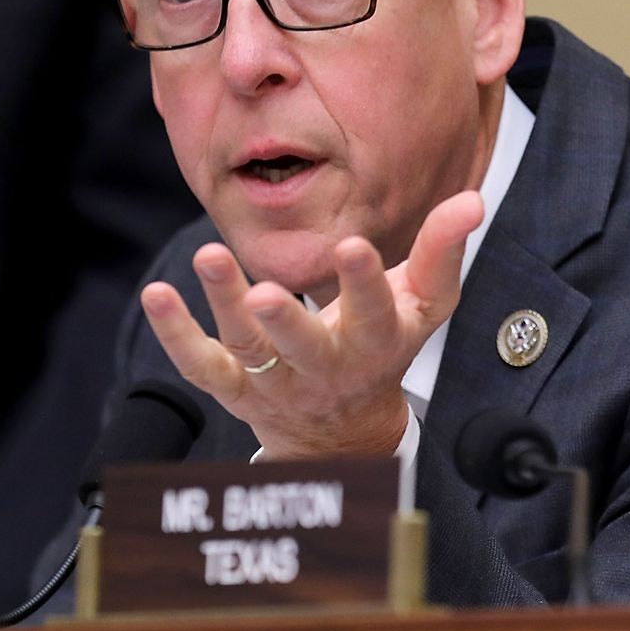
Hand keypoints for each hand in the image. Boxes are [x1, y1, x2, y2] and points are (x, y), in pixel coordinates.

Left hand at [140, 191, 484, 457]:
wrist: (341, 431)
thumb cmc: (384, 347)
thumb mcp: (424, 305)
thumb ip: (442, 250)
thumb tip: (472, 199)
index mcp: (376, 344)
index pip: (375, 315)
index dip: (365, 284)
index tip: (353, 246)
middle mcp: (325, 367)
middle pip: (305, 348)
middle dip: (286, 322)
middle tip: (265, 294)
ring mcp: (276, 381)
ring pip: (247, 349)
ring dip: (223, 305)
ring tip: (208, 257)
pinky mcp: (235, 388)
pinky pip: (201, 365)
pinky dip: (175, 333)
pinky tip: (157, 294)